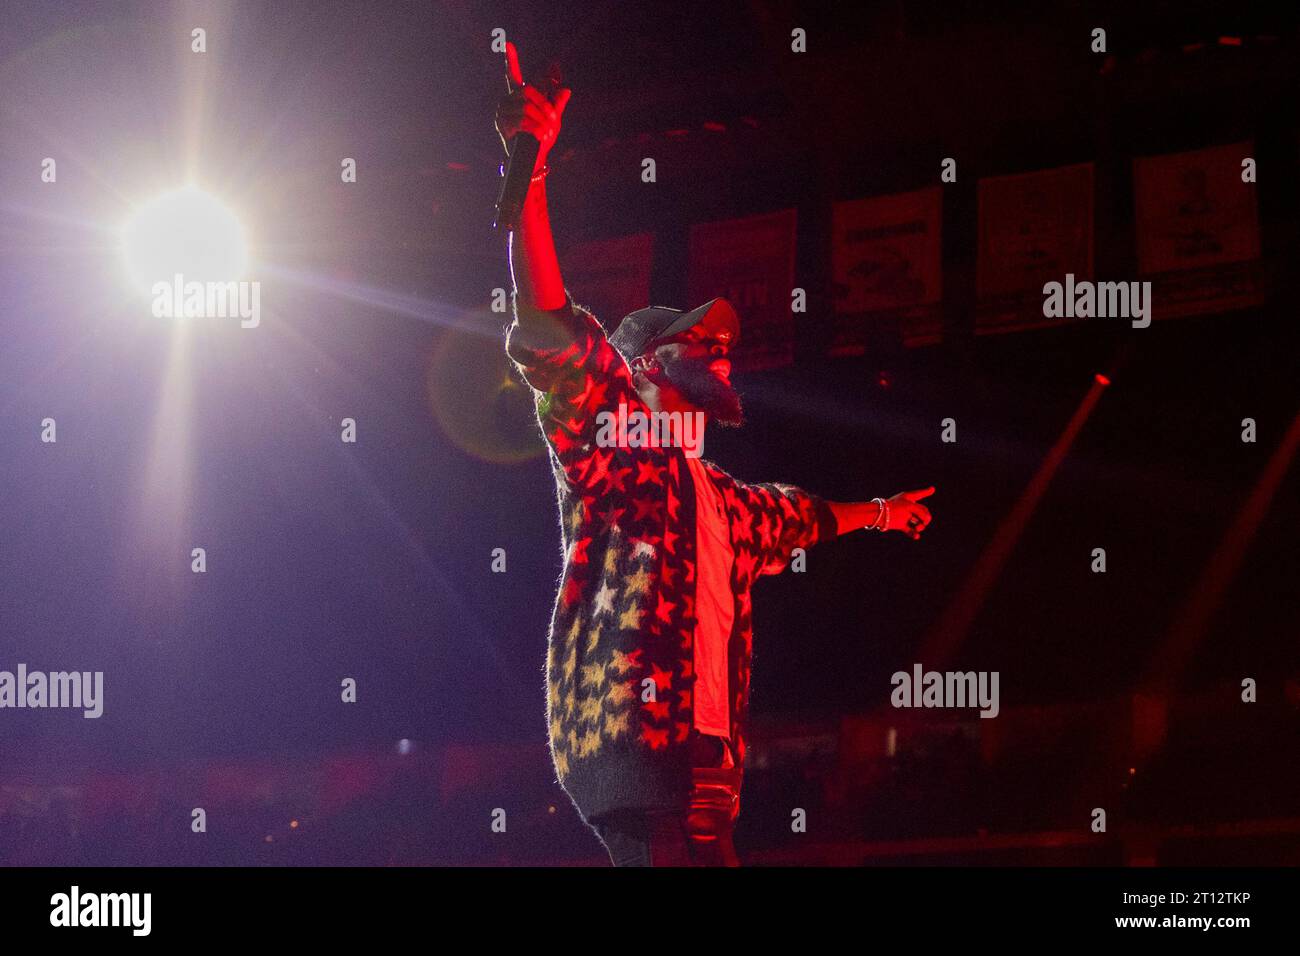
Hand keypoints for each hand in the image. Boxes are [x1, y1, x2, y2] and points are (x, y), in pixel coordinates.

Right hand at [495, 41, 571, 173]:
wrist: (533, 160)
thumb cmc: (541, 139)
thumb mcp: (553, 120)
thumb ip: (557, 104)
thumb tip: (566, 89)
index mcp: (518, 97)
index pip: (514, 75)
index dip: (512, 60)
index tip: (508, 44)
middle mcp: (507, 101)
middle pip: (529, 91)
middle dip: (545, 105)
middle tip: (552, 120)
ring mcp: (502, 112)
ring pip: (527, 106)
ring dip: (541, 120)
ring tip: (545, 132)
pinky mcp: (501, 124)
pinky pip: (522, 120)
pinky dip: (535, 128)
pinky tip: (538, 136)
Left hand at [885, 486, 934, 538]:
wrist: (878, 515)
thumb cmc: (894, 508)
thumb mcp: (910, 506)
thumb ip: (922, 512)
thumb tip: (926, 521)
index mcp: (909, 498)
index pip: (920, 494)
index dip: (926, 492)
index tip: (932, 489)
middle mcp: (907, 506)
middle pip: (923, 511)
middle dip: (926, 517)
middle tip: (924, 523)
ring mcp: (904, 516)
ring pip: (918, 522)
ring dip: (920, 526)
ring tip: (918, 529)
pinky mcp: (900, 525)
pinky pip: (910, 530)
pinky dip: (914, 534)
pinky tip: (916, 536)